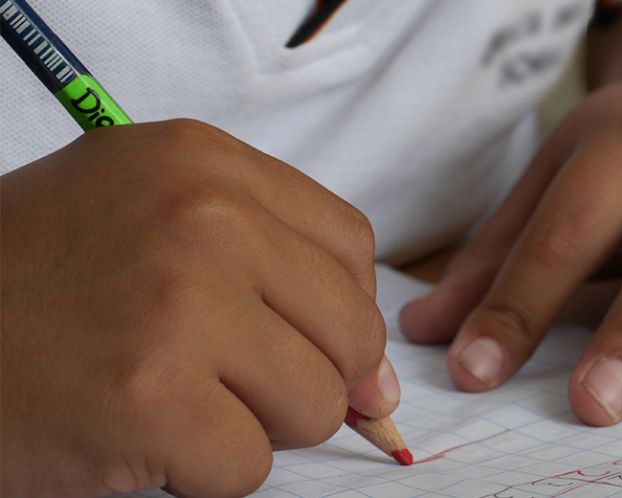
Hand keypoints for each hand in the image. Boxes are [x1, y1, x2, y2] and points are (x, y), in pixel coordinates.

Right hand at [0, 120, 397, 497]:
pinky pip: (249, 465)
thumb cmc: (37, 285)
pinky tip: (138, 434)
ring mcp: (181, 305)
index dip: (337, 311)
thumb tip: (381, 382)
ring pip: (315, 404)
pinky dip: (201, 471)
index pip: (351, 247)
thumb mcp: (153, 224)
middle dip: (304, 378)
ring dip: (253, 425)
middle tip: (222, 379)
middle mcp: (203, 217)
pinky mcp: (152, 398)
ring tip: (173, 399)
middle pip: (350, 331)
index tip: (305, 344)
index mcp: (204, 162)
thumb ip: (276, 276)